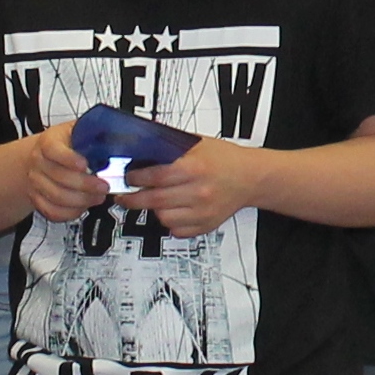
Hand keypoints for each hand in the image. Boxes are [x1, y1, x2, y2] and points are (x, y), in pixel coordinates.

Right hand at [23, 122, 109, 223]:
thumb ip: (93, 134)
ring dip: (81, 200)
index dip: (69, 159)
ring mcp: (36, 181)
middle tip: (104, 186)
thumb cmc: (66, 143)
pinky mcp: (37, 198)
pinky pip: (52, 211)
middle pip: (58, 176)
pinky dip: (70, 212)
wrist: (44, 156)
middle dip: (85, 185)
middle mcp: (39, 162)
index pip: (53, 150)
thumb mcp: (78, 131)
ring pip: (57, 196)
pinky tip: (84, 207)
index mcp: (48, 142)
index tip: (86, 165)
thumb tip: (117, 139)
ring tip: (98, 197)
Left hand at [124, 139, 261, 238]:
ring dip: (153, 210)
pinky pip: (176, 230)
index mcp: (195, 168)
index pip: (155, 176)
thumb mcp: (197, 144)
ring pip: (163, 218)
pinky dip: (169, 221)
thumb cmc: (224, 159)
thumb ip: (170, 147)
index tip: (128, 178)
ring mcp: (202, 211)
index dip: (135, 178)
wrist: (250, 177)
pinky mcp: (205, 225)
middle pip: (154, 200)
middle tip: (124, 197)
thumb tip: (140, 150)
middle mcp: (199, 191)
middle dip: (133, 199)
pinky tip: (172, 210)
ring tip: (154, 201)